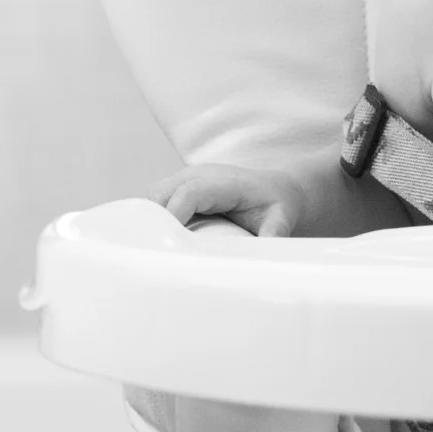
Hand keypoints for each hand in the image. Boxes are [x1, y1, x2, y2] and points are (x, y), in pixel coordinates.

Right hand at [150, 163, 308, 238]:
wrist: (275, 189)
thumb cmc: (275, 205)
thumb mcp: (281, 219)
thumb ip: (274, 234)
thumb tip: (265, 253)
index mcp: (223, 182)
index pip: (189, 193)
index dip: (174, 216)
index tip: (168, 245)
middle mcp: (199, 175)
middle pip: (161, 194)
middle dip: (154, 224)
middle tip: (157, 256)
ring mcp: (186, 179)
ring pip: (153, 198)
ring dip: (151, 223)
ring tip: (157, 251)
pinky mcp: (179, 188)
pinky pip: (156, 202)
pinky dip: (154, 221)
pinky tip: (160, 243)